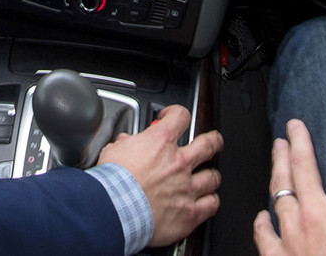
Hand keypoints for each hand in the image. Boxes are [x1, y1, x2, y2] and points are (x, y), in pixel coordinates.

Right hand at [96, 104, 223, 246]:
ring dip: (211, 176)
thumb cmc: (112, 184)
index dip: (177, 113)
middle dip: (213, 141)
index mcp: (160, 143)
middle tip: (212, 142)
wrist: (114, 211)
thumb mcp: (112, 152)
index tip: (173, 118)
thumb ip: (124, 144)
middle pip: (210, 143)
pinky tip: (206, 202)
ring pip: (213, 177)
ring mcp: (187, 188)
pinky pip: (211, 205)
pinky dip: (210, 202)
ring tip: (208, 177)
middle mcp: (179, 163)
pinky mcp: (190, 212)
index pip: (180, 116)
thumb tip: (125, 142)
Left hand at [253, 118, 325, 255]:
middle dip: (298, 142)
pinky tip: (262, 214)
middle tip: (294, 126)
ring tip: (276, 151)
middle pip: (303, 167)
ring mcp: (291, 237)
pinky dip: (262, 221)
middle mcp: (315, 218)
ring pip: (279, 191)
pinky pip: (264, 234)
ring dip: (277, 168)